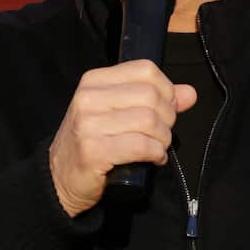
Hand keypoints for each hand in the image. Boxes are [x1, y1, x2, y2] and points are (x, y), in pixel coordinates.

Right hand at [47, 60, 197, 217]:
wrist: (59, 179)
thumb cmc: (93, 143)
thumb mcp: (118, 113)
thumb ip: (154, 100)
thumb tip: (189, 93)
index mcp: (94, 81)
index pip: (145, 70)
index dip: (166, 90)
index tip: (165, 109)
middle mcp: (88, 97)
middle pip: (151, 95)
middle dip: (167, 118)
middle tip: (161, 134)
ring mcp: (88, 124)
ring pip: (149, 121)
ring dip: (162, 139)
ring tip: (157, 148)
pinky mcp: (93, 150)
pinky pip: (141, 145)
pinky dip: (156, 154)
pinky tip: (154, 159)